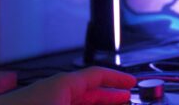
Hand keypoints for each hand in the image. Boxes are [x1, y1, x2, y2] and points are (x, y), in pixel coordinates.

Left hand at [0, 67, 135, 104]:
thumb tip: (115, 104)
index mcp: (63, 84)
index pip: (97, 75)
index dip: (117, 79)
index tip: (131, 84)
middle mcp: (55, 92)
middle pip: (89, 91)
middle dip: (109, 97)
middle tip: (127, 100)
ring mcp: (47, 102)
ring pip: (78, 102)